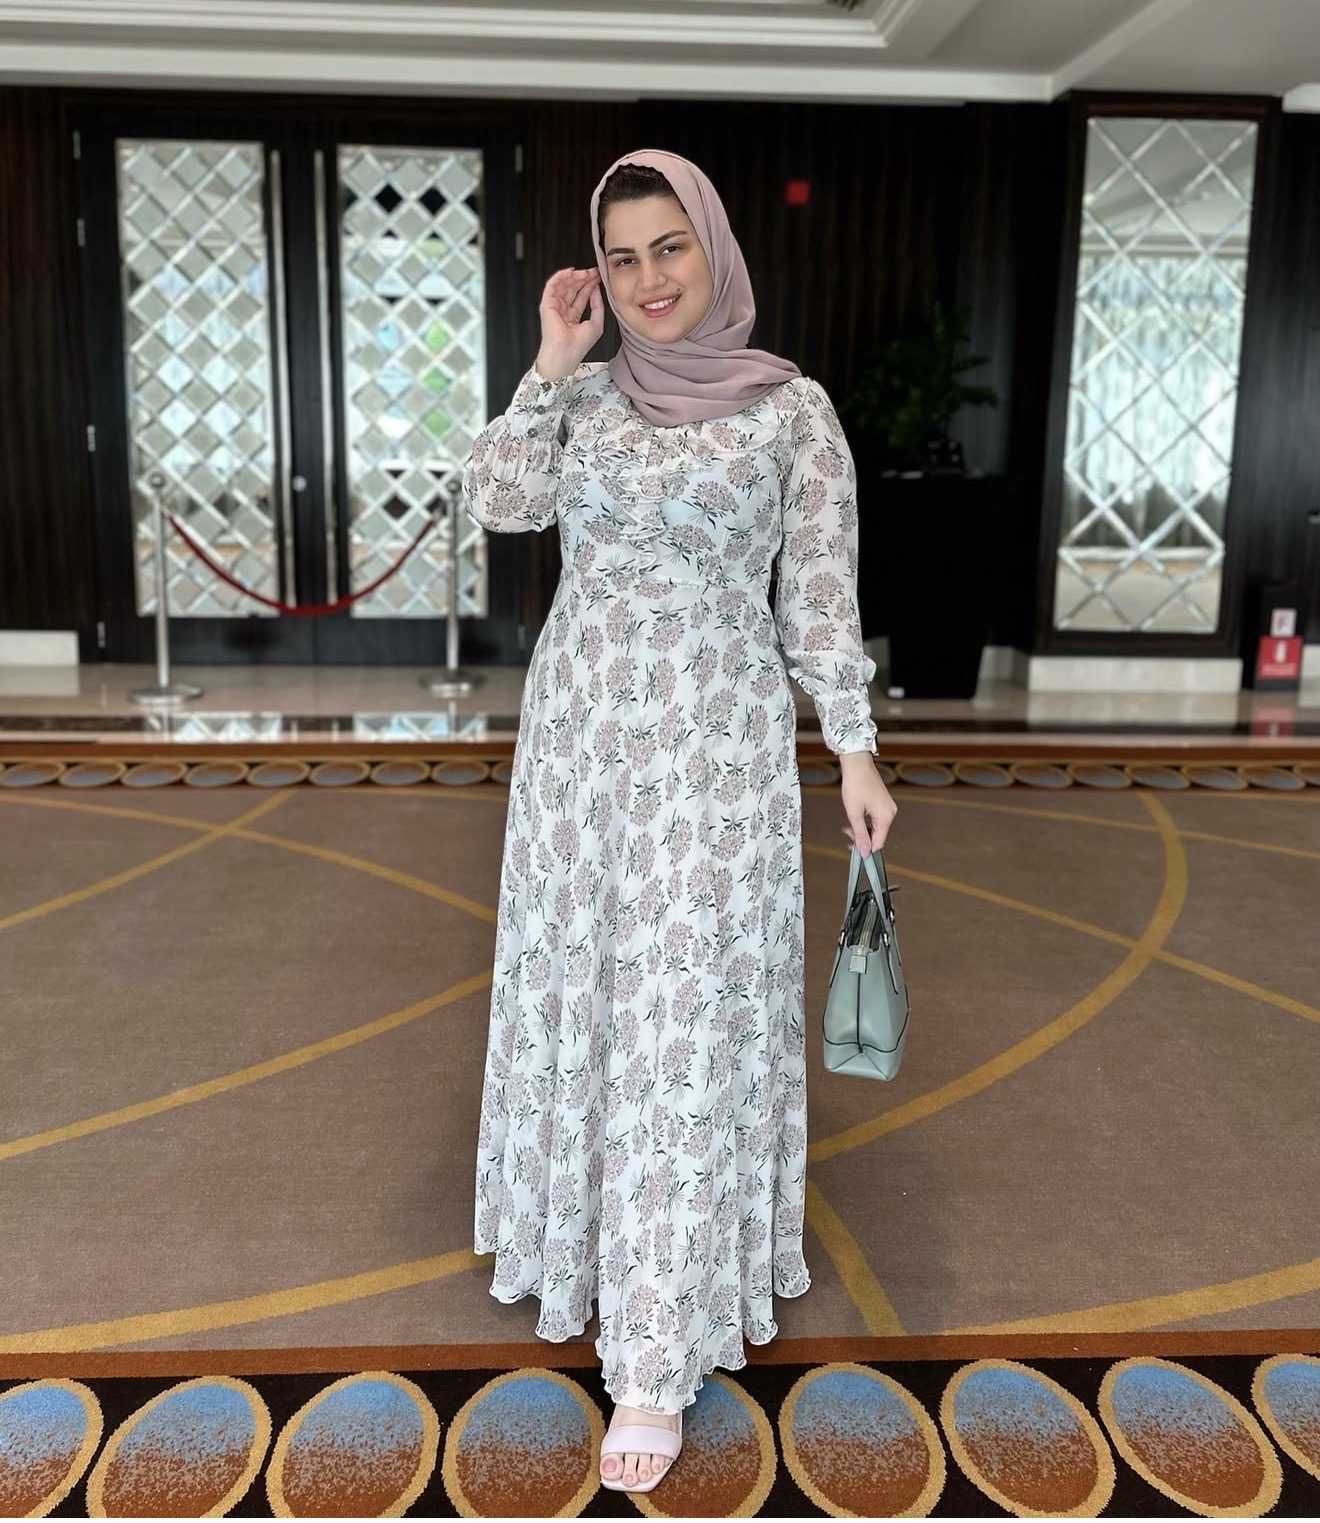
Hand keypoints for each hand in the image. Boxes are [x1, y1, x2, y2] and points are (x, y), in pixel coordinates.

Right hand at [535, 267, 604, 381]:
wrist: (566, 352)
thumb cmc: (578, 345)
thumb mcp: (597, 323)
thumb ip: (598, 306)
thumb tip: (596, 290)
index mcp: (573, 318)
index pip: (581, 297)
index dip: (590, 286)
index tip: (598, 279)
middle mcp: (563, 312)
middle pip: (573, 290)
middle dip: (584, 279)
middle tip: (594, 273)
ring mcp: (554, 307)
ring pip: (564, 286)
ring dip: (575, 277)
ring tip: (586, 272)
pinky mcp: (547, 303)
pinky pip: (552, 285)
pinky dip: (560, 276)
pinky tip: (570, 272)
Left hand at [839, 753, 896, 855]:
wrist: (857, 764)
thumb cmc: (855, 785)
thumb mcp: (854, 813)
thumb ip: (860, 834)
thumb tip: (865, 852)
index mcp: (886, 816)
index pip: (879, 842)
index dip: (866, 848)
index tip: (852, 848)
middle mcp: (890, 812)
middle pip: (878, 835)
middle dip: (862, 837)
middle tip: (847, 832)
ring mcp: (888, 807)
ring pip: (876, 827)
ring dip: (862, 829)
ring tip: (849, 825)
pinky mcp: (883, 803)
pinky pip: (876, 819)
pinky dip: (865, 821)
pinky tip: (855, 818)